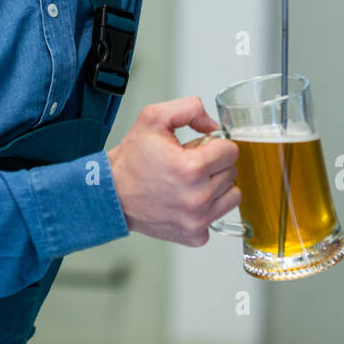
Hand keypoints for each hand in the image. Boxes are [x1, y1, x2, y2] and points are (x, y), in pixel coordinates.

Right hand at [107, 96, 239, 246]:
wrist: (112, 194)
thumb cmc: (131, 160)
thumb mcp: (154, 117)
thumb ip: (190, 108)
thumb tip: (214, 125)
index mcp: (192, 169)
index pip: (231, 151)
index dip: (215, 145)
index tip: (199, 148)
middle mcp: (197, 198)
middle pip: (231, 172)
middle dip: (214, 164)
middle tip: (189, 164)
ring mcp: (197, 220)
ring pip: (231, 195)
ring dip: (216, 186)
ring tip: (191, 182)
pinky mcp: (195, 235)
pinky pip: (218, 216)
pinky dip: (207, 208)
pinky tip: (187, 199)